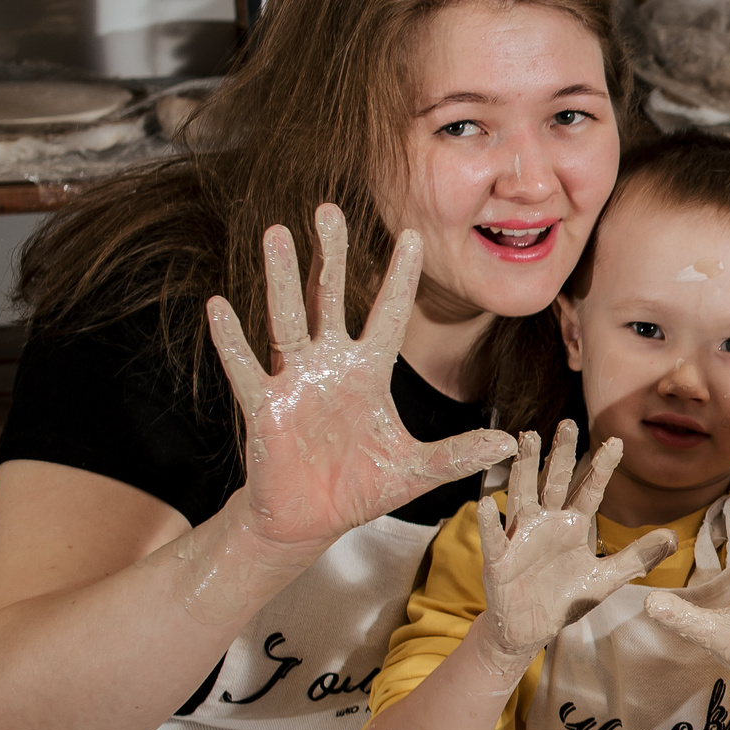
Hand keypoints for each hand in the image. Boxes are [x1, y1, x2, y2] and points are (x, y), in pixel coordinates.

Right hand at [208, 204, 515, 555]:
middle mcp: (330, 365)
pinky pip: (245, 367)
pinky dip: (232, 339)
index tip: (412, 234)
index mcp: (369, 372)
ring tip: (276, 234)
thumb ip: (458, 454)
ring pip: (287, 319)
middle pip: (329, 298)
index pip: (388, 314)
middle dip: (331, 255)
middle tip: (329, 208)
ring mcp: (294, 381)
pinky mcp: (264, 406)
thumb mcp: (416, 471)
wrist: (310, 521)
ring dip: (281, 279)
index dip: (400, 277)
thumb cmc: (359, 487)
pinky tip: (220, 305)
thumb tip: (509, 443)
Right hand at [478, 422, 674, 664]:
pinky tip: (487, 503)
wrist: (530, 629)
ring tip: (526, 439)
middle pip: (555, 482)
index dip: (602, 467)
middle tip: (568, 423)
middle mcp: (547, 523)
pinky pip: (495, 539)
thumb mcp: (605, 580)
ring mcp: (522, 538)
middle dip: (561, 454)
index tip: (617, 441)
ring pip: (522, 496)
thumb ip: (635, 558)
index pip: (590, 490)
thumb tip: (671, 538)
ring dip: (524, 469)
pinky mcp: (500, 561)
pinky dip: (490, 523)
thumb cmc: (564, 598)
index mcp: (573, 525)